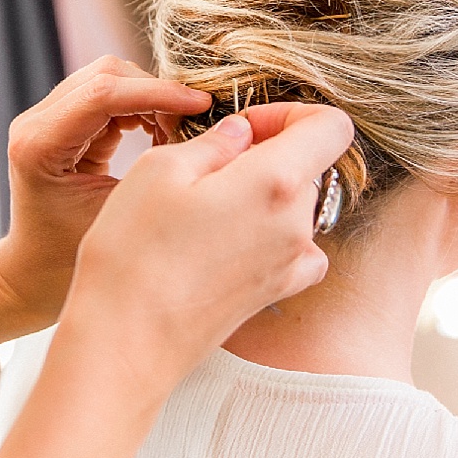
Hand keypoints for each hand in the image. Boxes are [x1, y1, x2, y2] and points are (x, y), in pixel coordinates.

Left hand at [0, 57, 211, 322]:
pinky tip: (161, 136)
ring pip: (111, 76)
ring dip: (152, 97)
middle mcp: (36, 122)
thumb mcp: (118, 218)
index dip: (158, 92)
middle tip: (192, 127)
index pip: (102, 93)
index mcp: (39, 145)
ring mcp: (47, 117)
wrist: (34, 273)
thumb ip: (157, 175)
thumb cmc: (72, 261)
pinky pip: (111, 93)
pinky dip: (143, 106)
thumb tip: (217, 137)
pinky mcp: (64, 120)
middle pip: (107, 74)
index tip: (202, 105)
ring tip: (177, 135)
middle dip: (158, 92)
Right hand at [60, 101, 353, 388]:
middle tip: (206, 169)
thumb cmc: (134, 254)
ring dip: (259, 197)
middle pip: (308, 167)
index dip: (291, 114)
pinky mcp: (277, 292)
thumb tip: (242, 133)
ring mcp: (292, 264)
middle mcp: (298, 224)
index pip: (331, 127)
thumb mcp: (158, 169)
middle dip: (265, 156)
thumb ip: (214, 142)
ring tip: (200, 212)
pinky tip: (222, 243)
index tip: (248, 126)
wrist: (125, 343)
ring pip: (294, 207)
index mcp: (276, 182)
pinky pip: (291, 248)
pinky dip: (266, 235)